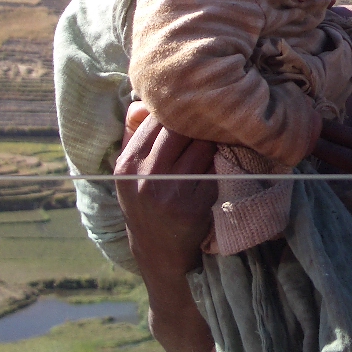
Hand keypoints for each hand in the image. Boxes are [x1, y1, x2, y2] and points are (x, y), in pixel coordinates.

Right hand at [115, 104, 217, 275]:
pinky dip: (221, 160)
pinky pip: (215, 168)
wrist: (158, 251)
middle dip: (198, 120)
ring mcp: (172, 192)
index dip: (178, 110)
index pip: (156, 119)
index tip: (192, 106)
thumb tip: (144, 100)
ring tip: (221, 134)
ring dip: (213, 138)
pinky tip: (223, 159)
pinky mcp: (195, 205)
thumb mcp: (129, 170)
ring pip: (202, 145)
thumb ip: (133, 132)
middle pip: (180, 129)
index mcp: (127, 164)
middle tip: (213, 115)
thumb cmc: (144, 201)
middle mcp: (146, 177)